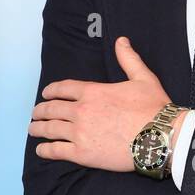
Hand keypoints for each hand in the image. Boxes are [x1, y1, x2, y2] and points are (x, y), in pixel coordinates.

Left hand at [29, 36, 180, 170]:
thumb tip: (122, 41)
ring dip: (38, 128)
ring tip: (33, 129)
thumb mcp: (143, 78)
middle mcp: (81, 111)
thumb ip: (129, 59)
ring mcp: (79, 132)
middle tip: (36, 114)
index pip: (63, 88)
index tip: (45, 94)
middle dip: (41, 110)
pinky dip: (45, 150)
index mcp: (92, 91)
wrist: (160, 137)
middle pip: (52, 108)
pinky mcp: (82, 153)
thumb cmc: (154, 108)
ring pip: (50, 129)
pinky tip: (41, 150)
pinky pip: (56, 151)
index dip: (51, 91)